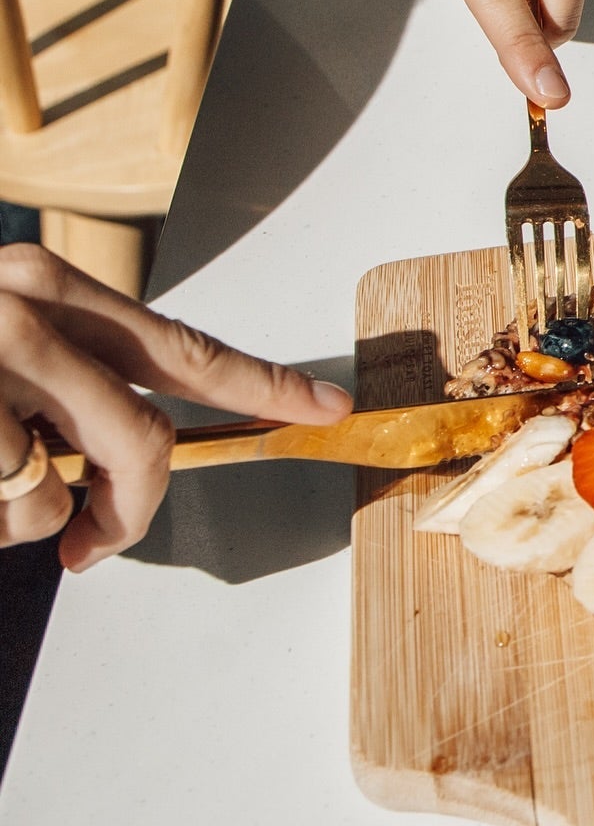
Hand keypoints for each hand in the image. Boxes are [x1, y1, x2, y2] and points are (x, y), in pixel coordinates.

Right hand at [0, 247, 352, 569]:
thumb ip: (64, 376)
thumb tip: (111, 460)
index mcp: (45, 287)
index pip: (185, 349)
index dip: (264, 387)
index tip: (329, 407)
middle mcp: (24, 317)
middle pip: (140, 439)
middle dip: (131, 503)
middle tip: (97, 538)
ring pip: (59, 494)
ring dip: (24, 516)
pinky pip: (11, 516)